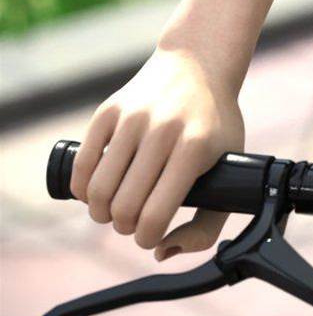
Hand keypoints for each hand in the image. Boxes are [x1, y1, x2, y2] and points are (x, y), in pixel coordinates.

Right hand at [68, 43, 245, 262]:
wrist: (198, 64)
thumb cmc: (214, 125)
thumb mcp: (229, 166)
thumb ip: (207, 222)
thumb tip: (161, 252)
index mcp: (194, 146)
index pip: (154, 216)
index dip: (146, 238)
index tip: (149, 235)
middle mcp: (162, 129)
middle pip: (123, 207)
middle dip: (124, 227)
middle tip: (132, 221)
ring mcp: (132, 117)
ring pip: (97, 191)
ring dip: (101, 212)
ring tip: (114, 209)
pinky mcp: (108, 110)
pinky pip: (81, 165)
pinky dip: (82, 190)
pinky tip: (95, 191)